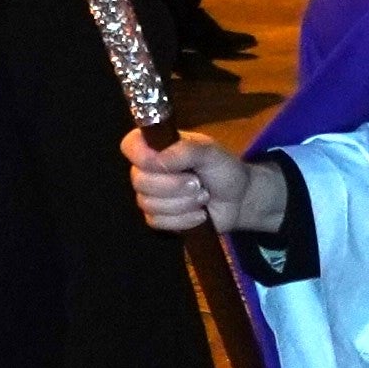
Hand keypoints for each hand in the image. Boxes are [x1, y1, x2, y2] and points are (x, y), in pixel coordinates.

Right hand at [123, 130, 283, 238]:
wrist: (238, 199)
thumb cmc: (223, 169)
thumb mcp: (210, 152)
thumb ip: (185, 150)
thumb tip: (157, 160)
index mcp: (157, 147)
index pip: (130, 146)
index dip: (140, 155)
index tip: (160, 163)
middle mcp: (149, 170)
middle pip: (139, 181)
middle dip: (173, 185)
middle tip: (198, 183)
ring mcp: (151, 196)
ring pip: (148, 203)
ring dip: (182, 203)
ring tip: (203, 196)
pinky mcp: (158, 218)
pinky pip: (158, 221)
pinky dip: (183, 219)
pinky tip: (199, 213)